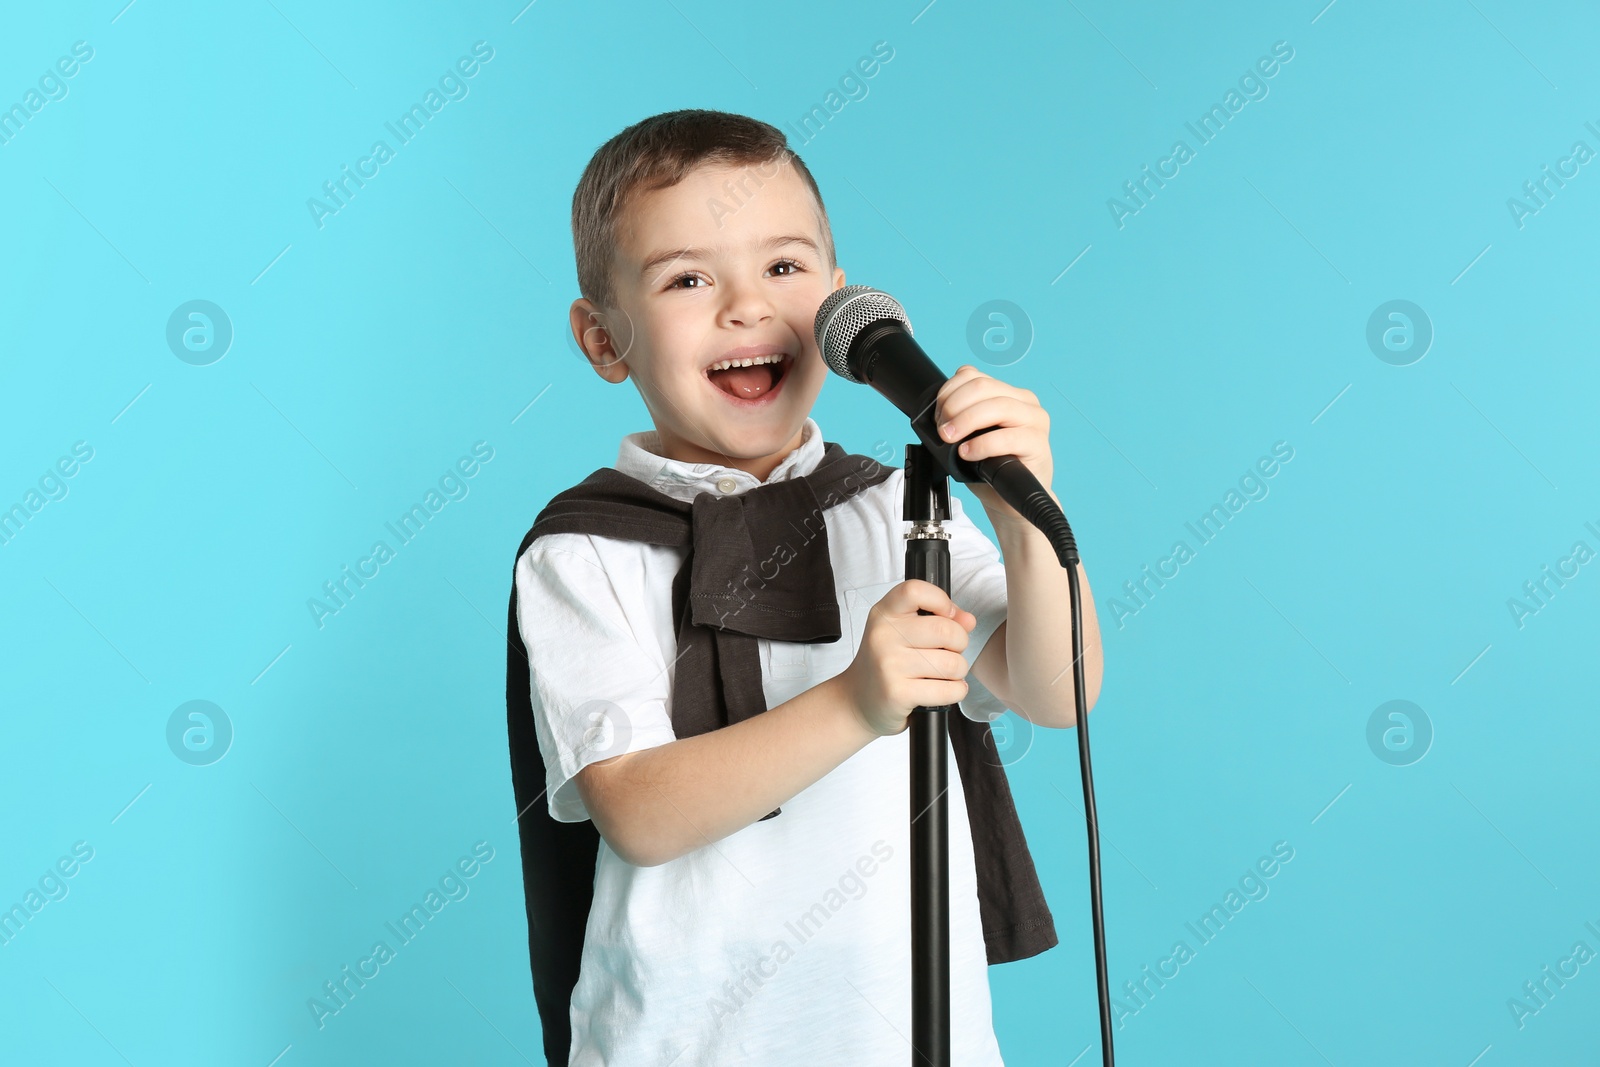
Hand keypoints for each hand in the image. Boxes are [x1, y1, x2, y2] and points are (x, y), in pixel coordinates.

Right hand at [837, 580, 976, 737]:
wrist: (857, 699)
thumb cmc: (886, 663)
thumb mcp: (904, 632)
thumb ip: (938, 619)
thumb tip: (968, 620)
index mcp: (884, 614)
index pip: (915, 591)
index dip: (941, 600)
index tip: (947, 615)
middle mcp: (883, 636)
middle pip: (946, 630)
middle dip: (960, 643)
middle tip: (950, 651)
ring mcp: (889, 665)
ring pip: (952, 663)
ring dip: (959, 671)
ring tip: (945, 673)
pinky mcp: (898, 693)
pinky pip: (949, 690)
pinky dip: (956, 691)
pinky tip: (943, 689)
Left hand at [934, 364, 1054, 527]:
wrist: (1008, 499)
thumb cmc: (989, 466)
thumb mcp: (970, 434)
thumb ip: (960, 415)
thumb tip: (936, 413)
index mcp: (1006, 392)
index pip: (972, 375)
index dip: (947, 392)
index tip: (937, 416)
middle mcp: (1024, 401)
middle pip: (982, 387)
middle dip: (953, 407)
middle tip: (942, 431)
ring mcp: (1034, 421)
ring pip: (997, 406)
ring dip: (966, 421)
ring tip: (950, 439)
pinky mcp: (1038, 444)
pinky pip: (1007, 437)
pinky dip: (981, 444)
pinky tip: (968, 453)